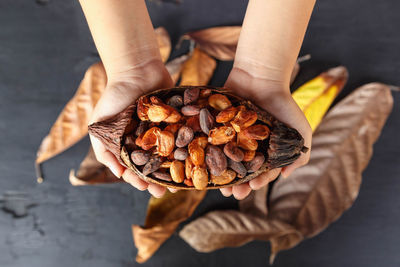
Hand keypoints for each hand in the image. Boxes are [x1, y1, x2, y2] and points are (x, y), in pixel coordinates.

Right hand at [89, 60, 176, 197]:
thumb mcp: (100, 125)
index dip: (139, 179)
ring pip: (170, 157)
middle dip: (158, 181)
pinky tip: (192, 162)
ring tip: (180, 184)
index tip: (145, 188)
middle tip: (164, 193)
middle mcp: (146, 141)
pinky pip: (183, 139)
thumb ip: (105, 150)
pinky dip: (187, 150)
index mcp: (128, 145)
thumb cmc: (114, 97)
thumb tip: (118, 175)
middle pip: (154, 166)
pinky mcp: (176, 122)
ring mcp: (162, 132)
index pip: (134, 168)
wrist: (135, 71)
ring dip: (174, 172)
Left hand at [219, 67, 311, 199]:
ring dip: (223, 175)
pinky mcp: (218, 126)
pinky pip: (212, 142)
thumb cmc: (284, 105)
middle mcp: (247, 146)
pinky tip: (205, 164)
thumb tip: (285, 176)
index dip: (258, 181)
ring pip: (225, 161)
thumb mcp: (301, 131)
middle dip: (239, 184)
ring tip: (220, 187)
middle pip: (242, 171)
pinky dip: (209, 153)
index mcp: (266, 151)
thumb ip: (299, 155)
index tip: (254, 188)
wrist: (263, 77)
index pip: (262, 172)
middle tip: (235, 194)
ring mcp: (231, 137)